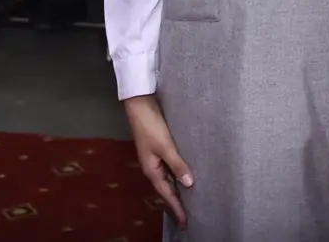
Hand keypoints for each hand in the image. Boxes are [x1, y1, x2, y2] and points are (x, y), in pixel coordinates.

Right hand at [123, 95, 191, 228]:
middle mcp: (153, 167)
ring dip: (176, 190)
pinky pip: (169, 169)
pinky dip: (176, 176)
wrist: (140, 106)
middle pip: (166, 190)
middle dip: (175, 204)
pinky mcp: (159, 149)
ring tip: (188, 201)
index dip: (176, 208)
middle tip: (186, 218)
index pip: (166, 194)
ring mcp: (155, 158)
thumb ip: (177, 164)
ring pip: (168, 180)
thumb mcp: (165, 146)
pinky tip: (183, 176)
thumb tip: (188, 184)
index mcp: (152, 170)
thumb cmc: (151, 126)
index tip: (184, 222)